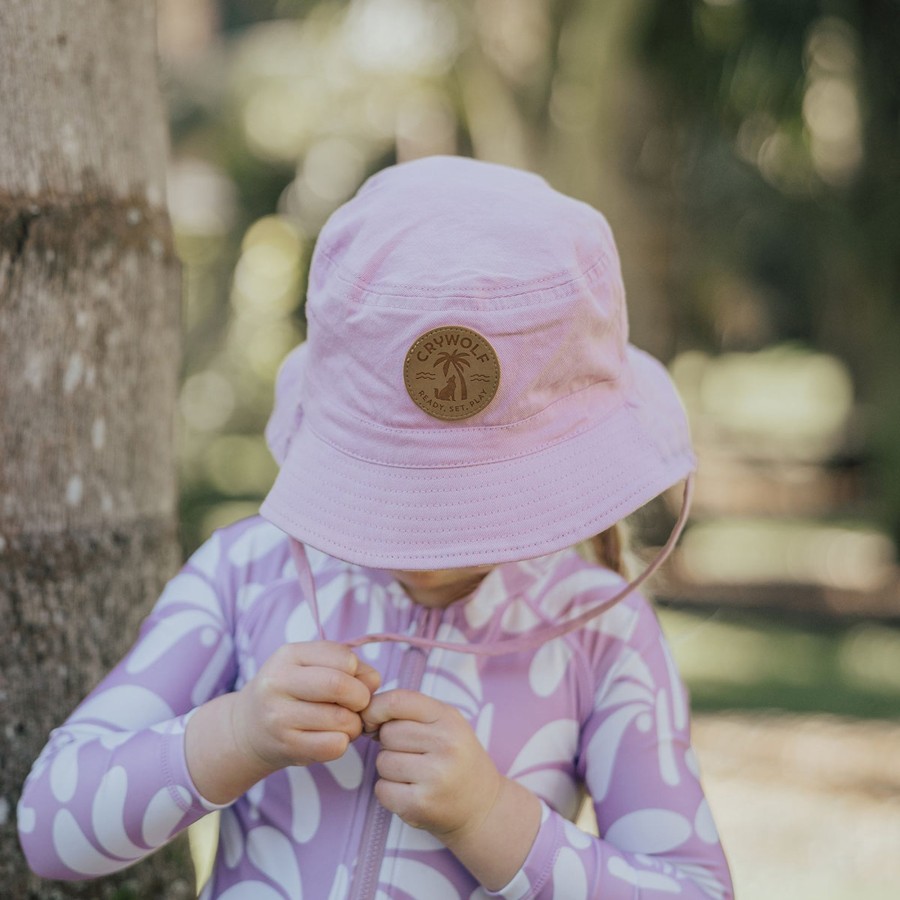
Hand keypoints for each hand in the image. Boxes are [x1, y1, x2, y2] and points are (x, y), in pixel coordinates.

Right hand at [231, 641, 380, 772]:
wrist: (246, 729)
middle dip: (360, 698)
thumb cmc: (291, 693)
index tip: (356, 682)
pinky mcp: (286, 746)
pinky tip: (332, 738)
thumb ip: (346, 667)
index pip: (343, 658)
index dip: (359, 672)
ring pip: (341, 720)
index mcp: (288, 655)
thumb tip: (374, 681)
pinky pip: (334, 746)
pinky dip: (343, 743)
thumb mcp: (310, 667)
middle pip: (339, 685)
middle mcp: (278, 683)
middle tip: (358, 705)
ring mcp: (279, 717)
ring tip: (345, 723)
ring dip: (354, 724)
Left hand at [360, 690, 501, 841]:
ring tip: (414, 774)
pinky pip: (382, 790)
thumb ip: (410, 712)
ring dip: (389, 769)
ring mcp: (434, 777)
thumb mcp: (445, 723)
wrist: (483, 806)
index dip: (376, 708)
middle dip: (389, 743)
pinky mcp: (421, 805)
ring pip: (382, 762)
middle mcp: (446, 745)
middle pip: (387, 733)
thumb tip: (365, 716)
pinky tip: (411, 792)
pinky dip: (389, 792)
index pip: (398, 701)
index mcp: (449, 718)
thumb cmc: (457, 759)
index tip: (372, 720)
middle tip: (411, 754)